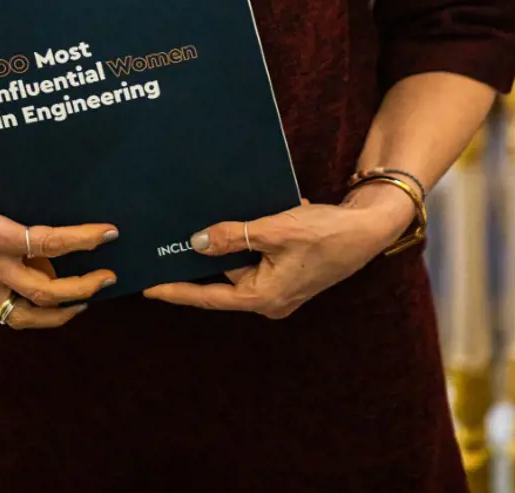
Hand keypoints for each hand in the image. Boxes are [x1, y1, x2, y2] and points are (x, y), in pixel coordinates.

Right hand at [0, 145, 117, 329]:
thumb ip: (22, 191)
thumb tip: (66, 191)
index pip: (47, 243)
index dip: (81, 240)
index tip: (108, 233)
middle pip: (44, 290)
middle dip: (83, 286)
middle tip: (110, 274)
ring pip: (27, 314)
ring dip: (62, 311)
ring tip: (88, 298)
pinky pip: (11, 313)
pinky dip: (37, 314)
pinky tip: (59, 304)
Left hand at [143, 187, 415, 318]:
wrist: (367, 227)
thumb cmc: (325, 232)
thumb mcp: (275, 230)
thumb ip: (233, 237)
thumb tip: (196, 242)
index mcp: (264, 297)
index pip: (209, 297)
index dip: (176, 290)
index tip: (147, 287)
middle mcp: (269, 297)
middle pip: (222, 278)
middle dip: (197, 260)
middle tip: (162, 246)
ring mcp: (280, 284)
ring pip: (239, 263)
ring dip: (223, 244)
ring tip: (192, 225)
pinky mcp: (287, 268)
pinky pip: (255, 255)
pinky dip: (244, 238)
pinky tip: (237, 216)